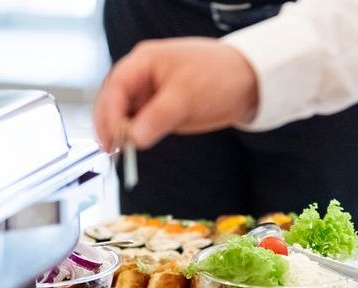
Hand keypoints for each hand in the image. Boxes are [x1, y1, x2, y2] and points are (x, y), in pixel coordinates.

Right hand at [93, 38, 258, 150]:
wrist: (248, 82)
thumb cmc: (219, 76)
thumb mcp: (187, 96)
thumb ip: (158, 116)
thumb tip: (134, 138)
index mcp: (143, 62)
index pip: (116, 86)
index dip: (109, 113)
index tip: (112, 138)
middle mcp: (142, 76)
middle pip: (113, 100)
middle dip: (109, 124)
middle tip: (111, 151)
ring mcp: (150, 94)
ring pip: (124, 114)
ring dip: (120, 132)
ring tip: (120, 154)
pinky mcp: (160, 109)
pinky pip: (139, 123)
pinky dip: (134, 135)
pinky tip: (134, 148)